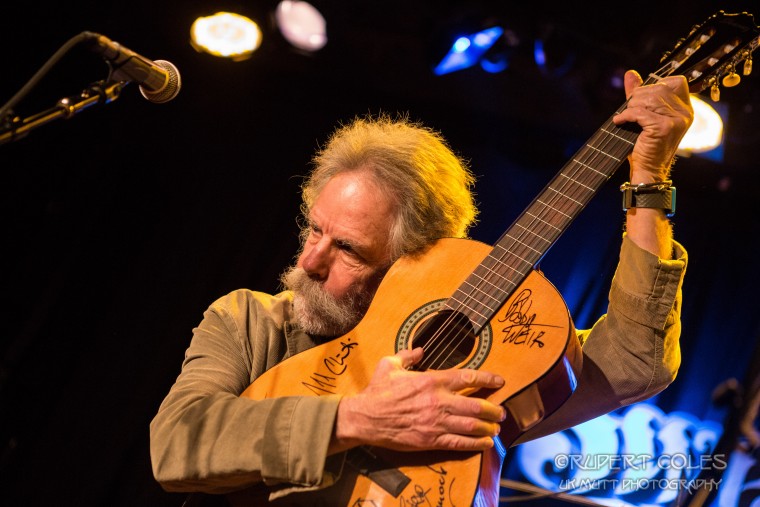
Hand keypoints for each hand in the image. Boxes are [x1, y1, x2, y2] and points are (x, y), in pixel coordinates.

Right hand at [332, 348, 505, 452]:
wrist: (365, 418)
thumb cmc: (377, 391)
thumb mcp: (389, 364)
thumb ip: (408, 355)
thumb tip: (419, 350)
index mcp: (431, 380)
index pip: (467, 377)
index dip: (487, 379)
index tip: (499, 381)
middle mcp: (438, 401)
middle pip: (477, 405)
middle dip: (494, 409)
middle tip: (502, 412)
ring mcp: (436, 423)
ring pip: (472, 426)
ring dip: (489, 427)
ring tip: (497, 428)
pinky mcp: (431, 441)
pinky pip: (459, 443)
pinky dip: (476, 444)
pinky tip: (486, 443)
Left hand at [612, 70, 692, 181]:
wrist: (647, 170)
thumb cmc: (645, 144)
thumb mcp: (644, 116)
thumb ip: (639, 94)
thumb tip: (630, 73)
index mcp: (685, 108)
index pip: (676, 81)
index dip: (655, 85)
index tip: (642, 99)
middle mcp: (685, 112)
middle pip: (659, 88)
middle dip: (638, 96)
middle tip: (630, 110)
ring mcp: (677, 119)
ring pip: (649, 98)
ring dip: (632, 106)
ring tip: (627, 117)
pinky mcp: (664, 127)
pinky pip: (640, 112)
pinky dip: (626, 116)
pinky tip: (620, 122)